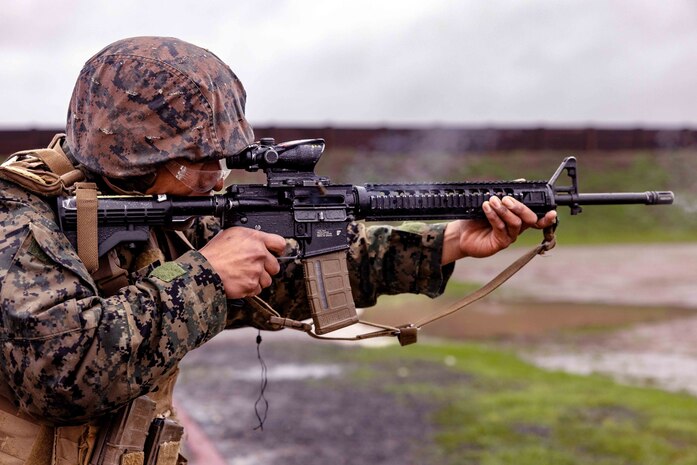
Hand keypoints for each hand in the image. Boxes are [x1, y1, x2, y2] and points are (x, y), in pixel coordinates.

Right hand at [199, 227, 285, 298]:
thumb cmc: (213, 254)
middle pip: (275, 265)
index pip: (279, 243)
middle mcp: (258, 253)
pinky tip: (240, 282)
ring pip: (267, 279)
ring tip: (243, 276)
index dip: (277, 250)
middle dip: (266, 268)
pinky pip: (258, 289)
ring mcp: (256, 270)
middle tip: (253, 268)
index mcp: (254, 238)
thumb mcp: (231, 235)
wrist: (202, 271)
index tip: (275, 254)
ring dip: (258, 280)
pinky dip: (250, 289)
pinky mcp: (252, 285)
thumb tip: (259, 241)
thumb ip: (249, 238)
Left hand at [442, 196, 557, 262]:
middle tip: (506, 199)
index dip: (547, 217)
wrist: (461, 233)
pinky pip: (501, 228)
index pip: (538, 218)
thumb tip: (521, 181)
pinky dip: (494, 216)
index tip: (552, 212)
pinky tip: (486, 208)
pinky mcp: (500, 243)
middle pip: (530, 219)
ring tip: (492, 201)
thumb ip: (506, 194)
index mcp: (519, 218)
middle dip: (520, 207)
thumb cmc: (477, 218)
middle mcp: (517, 228)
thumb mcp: (491, 203)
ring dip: (504, 210)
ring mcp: (510, 236)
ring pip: (516, 223)